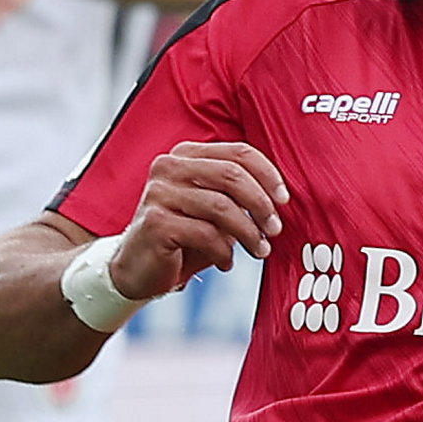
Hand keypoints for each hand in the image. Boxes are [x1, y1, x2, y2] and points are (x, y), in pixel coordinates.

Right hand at [106, 140, 286, 300]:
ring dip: (248, 233)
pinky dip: (223, 252)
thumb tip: (280, 198)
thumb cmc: (183, 237)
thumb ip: (239, 195)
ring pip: (221, 207)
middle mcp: (169, 167)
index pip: (238, 152)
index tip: (283, 199)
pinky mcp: (155, 222)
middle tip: (275, 229)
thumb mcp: (213, 209)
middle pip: (232, 175)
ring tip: (259, 251)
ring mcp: (159, 193)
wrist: (138, 268)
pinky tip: (226, 263)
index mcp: (186, 155)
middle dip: (261, 204)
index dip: (268, 175)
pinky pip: (205, 234)